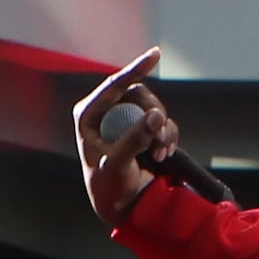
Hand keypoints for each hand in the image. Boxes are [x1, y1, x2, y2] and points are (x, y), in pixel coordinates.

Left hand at [70, 48, 173, 223]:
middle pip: (140, 95)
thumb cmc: (108, 186)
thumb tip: (155, 115)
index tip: (156, 54)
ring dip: (164, 130)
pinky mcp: (142, 130)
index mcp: (89, 115)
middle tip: (160, 139)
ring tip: (160, 154)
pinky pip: (164, 122)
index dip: (136, 68)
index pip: (114, 85)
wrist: (121, 205)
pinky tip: (164, 154)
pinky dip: (169, 136)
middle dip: (156, 115)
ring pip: (155, 108)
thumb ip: (134, 140)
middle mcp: (107, 113)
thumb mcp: (118, 164)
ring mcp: (126, 120)